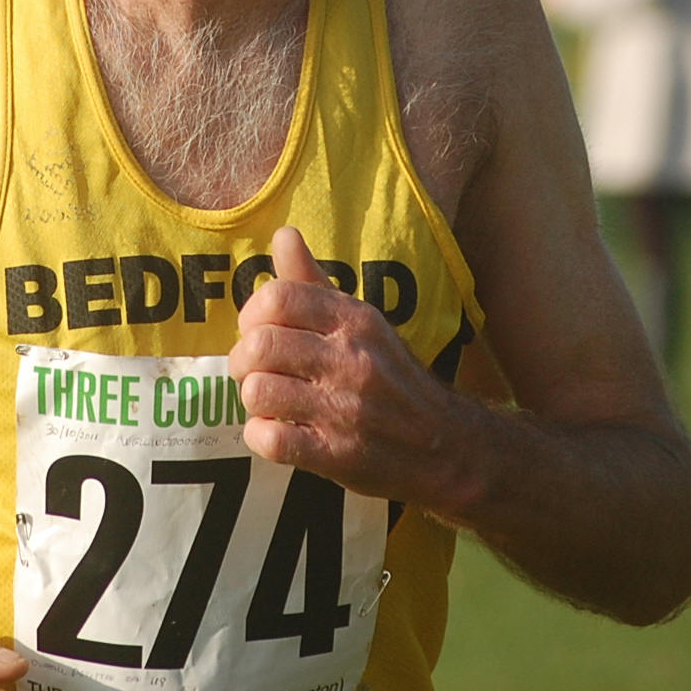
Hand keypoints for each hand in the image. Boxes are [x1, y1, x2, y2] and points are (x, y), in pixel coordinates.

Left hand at [228, 227, 465, 507]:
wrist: (448, 447)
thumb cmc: (392, 376)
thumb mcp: (363, 321)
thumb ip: (314, 280)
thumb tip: (283, 234)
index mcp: (355, 319)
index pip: (278, 297)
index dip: (252, 313)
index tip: (258, 329)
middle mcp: (351, 360)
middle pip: (259, 345)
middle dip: (242, 359)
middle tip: (253, 370)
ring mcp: (345, 410)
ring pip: (257, 392)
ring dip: (251, 399)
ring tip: (268, 402)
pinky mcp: (338, 456)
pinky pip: (270, 440)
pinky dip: (260, 436)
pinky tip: (276, 431)